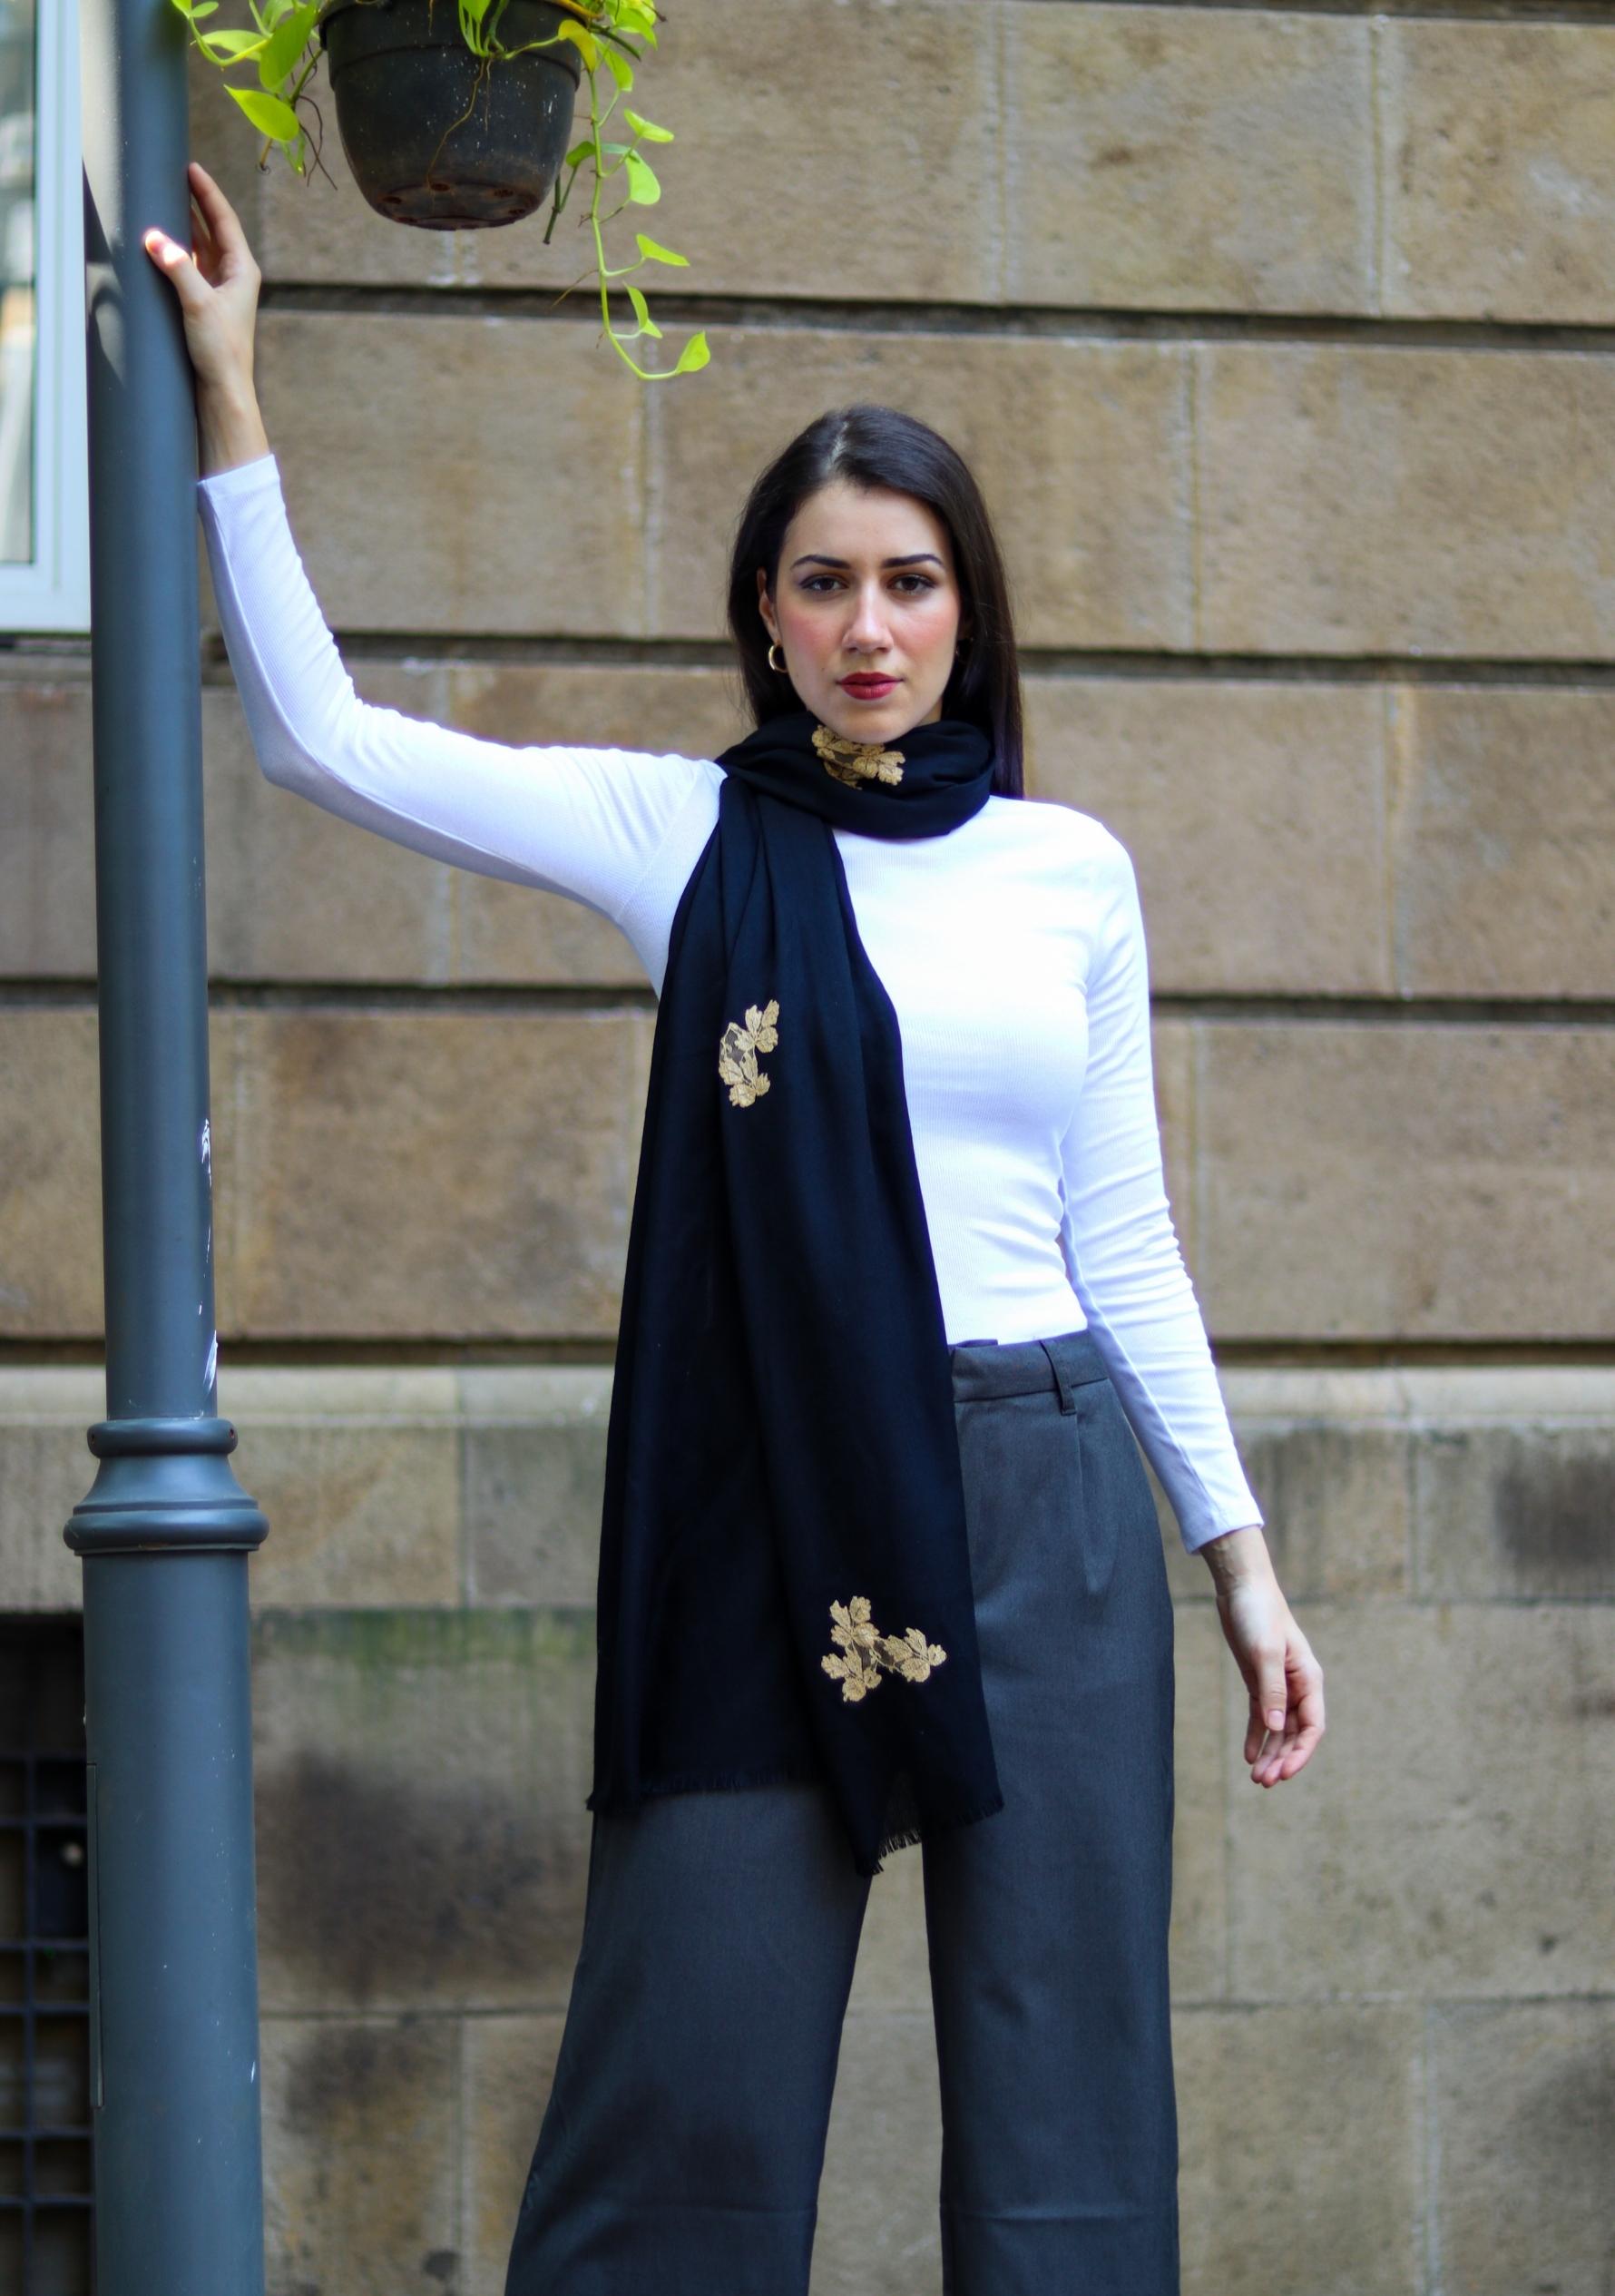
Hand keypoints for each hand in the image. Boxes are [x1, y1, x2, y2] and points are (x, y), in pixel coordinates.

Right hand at [142, 160, 260, 400]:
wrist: (223, 390)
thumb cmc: (220, 350)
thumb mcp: (197, 303)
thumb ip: (176, 267)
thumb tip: (154, 237)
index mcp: (242, 270)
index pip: (224, 219)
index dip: (207, 192)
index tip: (191, 168)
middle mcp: (234, 276)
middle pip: (213, 229)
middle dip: (195, 203)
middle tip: (175, 177)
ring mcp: (220, 290)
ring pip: (201, 247)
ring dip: (184, 226)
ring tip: (166, 200)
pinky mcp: (206, 304)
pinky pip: (191, 267)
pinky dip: (177, 251)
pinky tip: (163, 242)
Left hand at [1200, 1528, 1325, 1787]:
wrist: (1241, 1588)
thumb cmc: (1258, 1613)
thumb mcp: (1265, 1652)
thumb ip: (1272, 1690)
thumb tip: (1277, 1728)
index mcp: (1309, 1679)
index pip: (1312, 1727)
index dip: (1301, 1753)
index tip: (1285, 1774)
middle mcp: (1298, 1686)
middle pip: (1295, 1733)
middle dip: (1282, 1759)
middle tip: (1264, 1783)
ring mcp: (1279, 1685)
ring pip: (1279, 1729)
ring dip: (1270, 1753)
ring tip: (1257, 1778)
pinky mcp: (1260, 1681)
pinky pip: (1262, 1716)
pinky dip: (1258, 1736)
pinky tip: (1250, 1756)